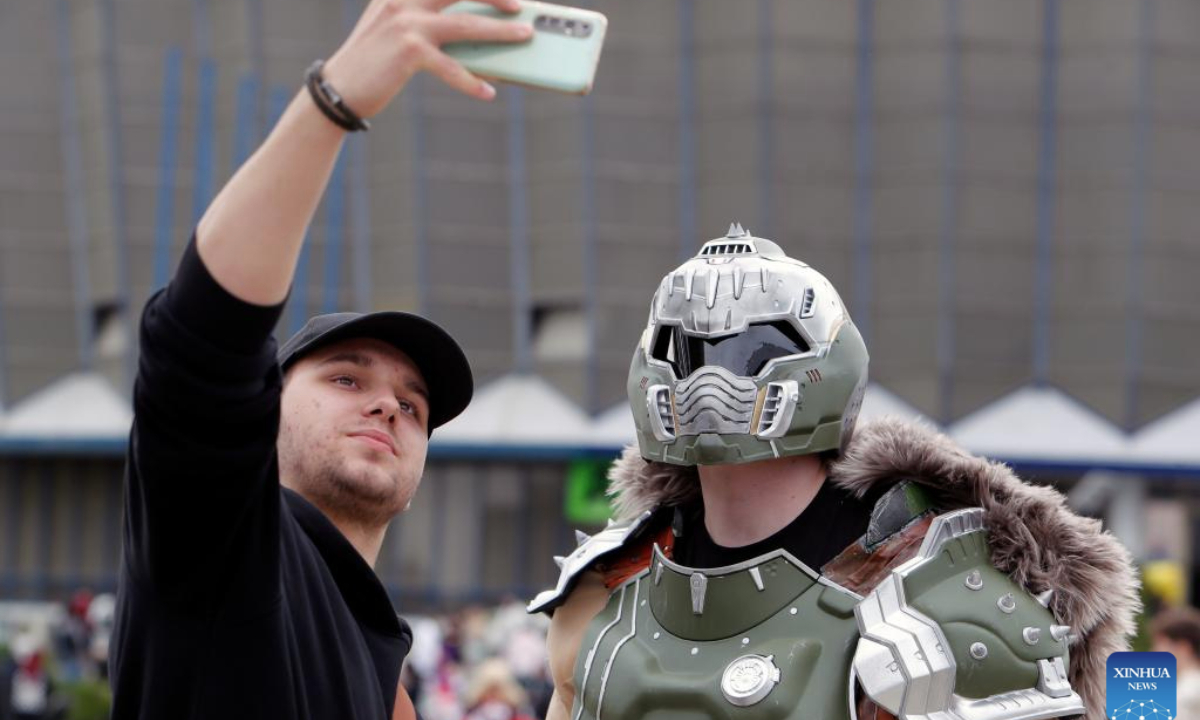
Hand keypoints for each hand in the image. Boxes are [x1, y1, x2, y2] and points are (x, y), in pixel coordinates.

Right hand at [322, 0, 532, 115]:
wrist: (338, 90)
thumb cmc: (373, 64)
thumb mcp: (397, 31)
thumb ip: (428, 23)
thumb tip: (477, 33)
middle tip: (519, 6)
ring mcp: (406, 23)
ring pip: (466, 24)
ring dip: (499, 31)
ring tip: (523, 36)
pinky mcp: (409, 51)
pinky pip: (451, 66)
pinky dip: (472, 81)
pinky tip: (488, 92)